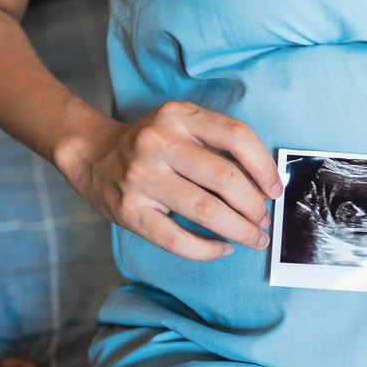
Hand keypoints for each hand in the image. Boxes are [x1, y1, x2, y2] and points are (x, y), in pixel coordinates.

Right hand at [59, 101, 282, 259]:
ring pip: (205, 210)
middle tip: (264, 220)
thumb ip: (218, 145)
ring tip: (254, 238)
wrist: (91, 154)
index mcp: (179, 116)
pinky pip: (177, 239)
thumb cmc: (152, 144)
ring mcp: (142, 177)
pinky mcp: (130, 211)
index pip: (236, 135)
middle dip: (254, 205)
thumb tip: (265, 184)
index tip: (275, 189)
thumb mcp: (182, 125)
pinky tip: (222, 249)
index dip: (263, 165)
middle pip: (224, 177)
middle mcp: (159, 143)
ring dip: (239, 230)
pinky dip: (207, 250)